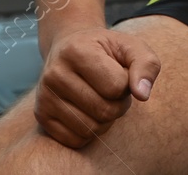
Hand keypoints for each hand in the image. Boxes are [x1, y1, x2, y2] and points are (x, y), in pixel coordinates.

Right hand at [35, 27, 161, 147]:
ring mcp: (44, 97)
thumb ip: (146, 64)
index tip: (120, 73)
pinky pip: (75, 140)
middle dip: (118, 104)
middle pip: (104, 111)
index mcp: (76, 51)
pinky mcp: (41, 116)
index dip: (126, 84)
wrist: (69, 48)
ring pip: (91, 129)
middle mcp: (54, 74)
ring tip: (101, 99)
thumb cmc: (105, 49)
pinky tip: (88, 111)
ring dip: (106, 119)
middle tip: (114, 90)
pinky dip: (90, 132)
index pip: (116, 86)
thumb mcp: (130, 47)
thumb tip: (143, 94)